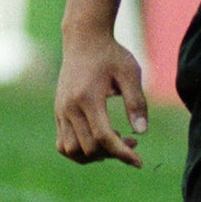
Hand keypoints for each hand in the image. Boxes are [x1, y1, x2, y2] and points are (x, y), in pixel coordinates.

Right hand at [54, 31, 149, 167]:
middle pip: (89, 147)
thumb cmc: (110, 54)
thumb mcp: (130, 72)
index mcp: (88, 97)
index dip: (122, 153)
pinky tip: (97, 141)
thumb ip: (136, 102)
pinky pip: (63, 144)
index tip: (139, 162)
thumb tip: (142, 132)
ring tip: (113, 141)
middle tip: (133, 141)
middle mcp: (70, 107)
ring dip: (94, 155)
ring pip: (71, 150)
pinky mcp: (58, 112)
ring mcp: (61, 111)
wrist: (84, 39)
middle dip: (113, 152)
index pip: (103, 137)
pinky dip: (79, 150)